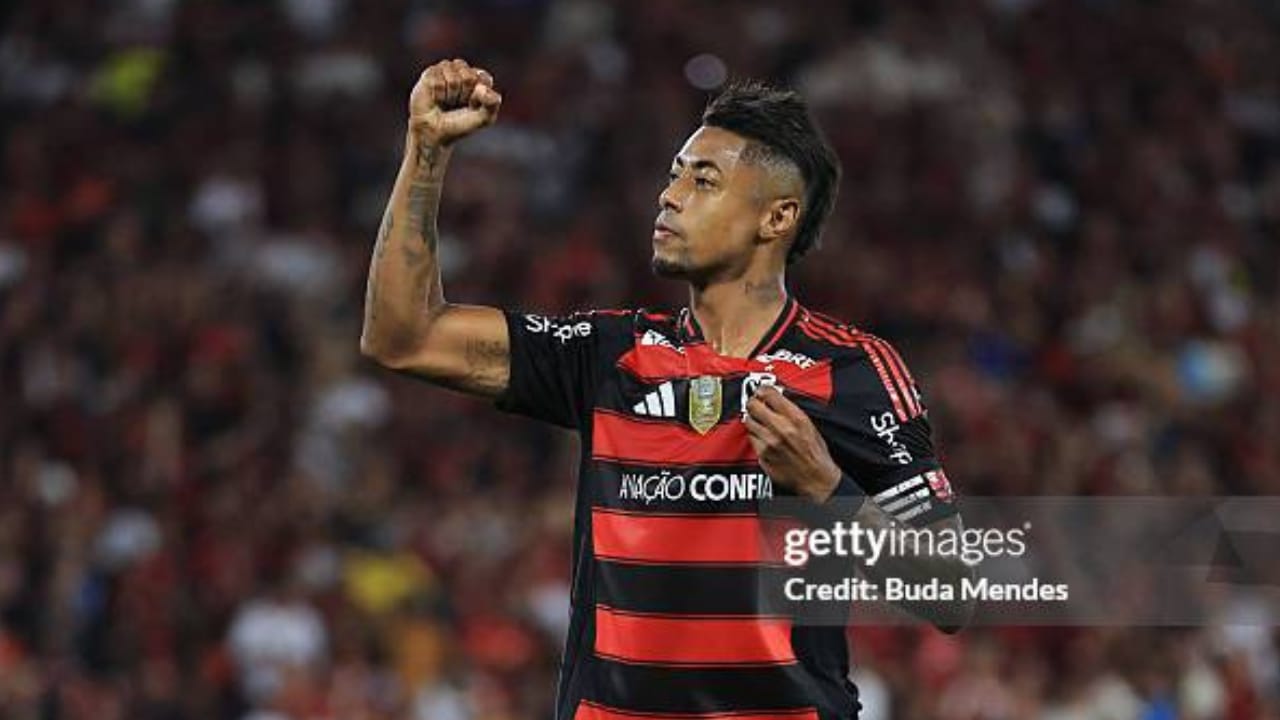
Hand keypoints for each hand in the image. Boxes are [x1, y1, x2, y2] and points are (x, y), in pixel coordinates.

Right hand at [409, 59, 501, 146]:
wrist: (435, 131)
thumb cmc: (460, 124)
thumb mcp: (484, 118)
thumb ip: (493, 103)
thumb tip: (482, 88)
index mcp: (479, 78)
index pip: (484, 78)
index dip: (479, 96)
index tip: (473, 105)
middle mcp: (463, 70)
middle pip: (468, 77)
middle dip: (464, 96)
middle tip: (457, 104)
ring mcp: (446, 69)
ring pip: (453, 79)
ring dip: (451, 96)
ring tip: (447, 102)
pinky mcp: (430, 73)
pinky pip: (438, 82)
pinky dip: (439, 96)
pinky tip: (436, 99)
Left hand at [744, 386, 841, 502]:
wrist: (816, 478)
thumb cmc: (816, 454)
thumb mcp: (810, 426)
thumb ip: (792, 411)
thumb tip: (777, 400)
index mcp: (795, 418)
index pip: (769, 393)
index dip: (763, 390)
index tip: (762, 391)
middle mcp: (780, 429)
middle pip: (753, 405)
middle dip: (754, 403)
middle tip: (756, 404)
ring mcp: (769, 442)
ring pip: (748, 421)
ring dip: (753, 420)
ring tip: (761, 422)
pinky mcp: (762, 455)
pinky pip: (751, 439)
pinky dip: (755, 436)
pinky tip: (764, 438)